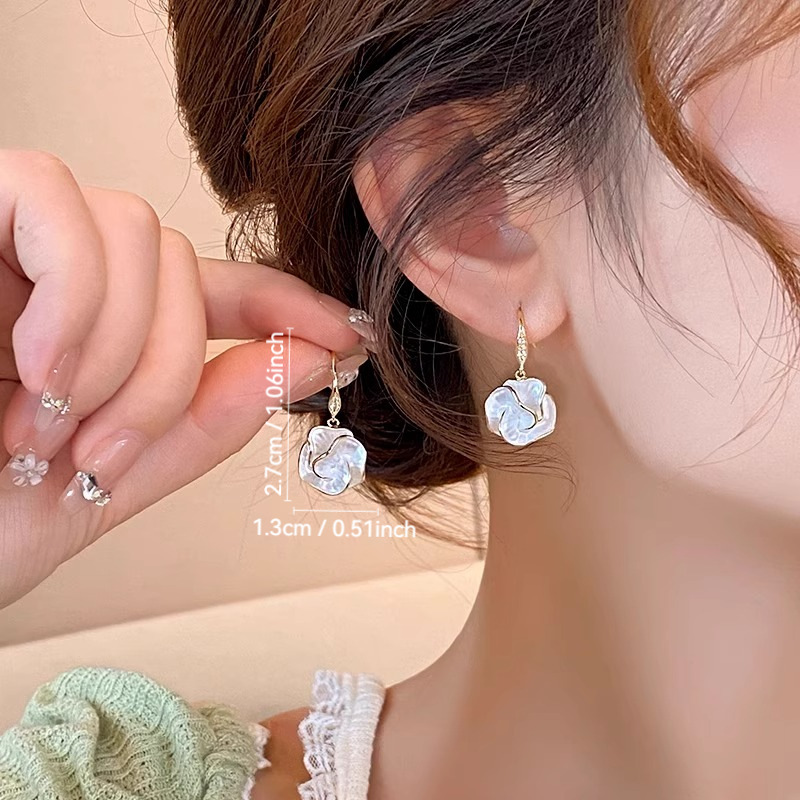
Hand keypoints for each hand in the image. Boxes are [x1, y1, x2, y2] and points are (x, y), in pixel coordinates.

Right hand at [0, 150, 368, 608]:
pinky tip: (31, 365)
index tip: (346, 333)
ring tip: (54, 417)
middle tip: (105, 444)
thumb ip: (205, 420)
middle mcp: (57, 278)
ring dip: (119, 345)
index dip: (286, 302)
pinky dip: (71, 295)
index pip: (214, 290)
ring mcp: (4, 241)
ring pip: (136, 231)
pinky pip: (52, 200)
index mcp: (100, 334)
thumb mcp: (109, 479)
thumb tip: (308, 359)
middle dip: (168, 366)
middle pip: (179, 264)